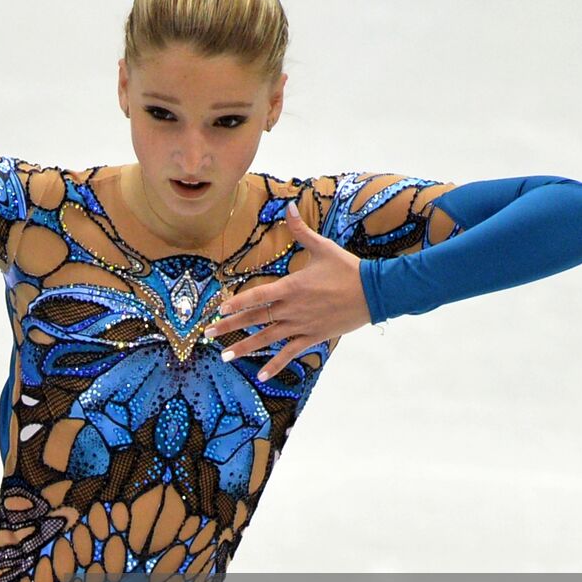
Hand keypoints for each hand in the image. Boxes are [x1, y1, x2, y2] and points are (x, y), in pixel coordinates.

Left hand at [207, 200, 373, 380]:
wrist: (374, 292)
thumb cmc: (346, 268)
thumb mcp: (322, 247)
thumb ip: (300, 229)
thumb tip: (289, 205)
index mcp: (290, 286)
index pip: (256, 296)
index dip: (235, 303)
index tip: (218, 309)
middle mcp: (291, 308)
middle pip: (254, 319)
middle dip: (229, 326)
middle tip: (207, 334)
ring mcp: (301, 325)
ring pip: (267, 339)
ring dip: (244, 347)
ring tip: (225, 356)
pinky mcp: (313, 337)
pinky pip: (290, 353)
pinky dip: (275, 365)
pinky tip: (260, 376)